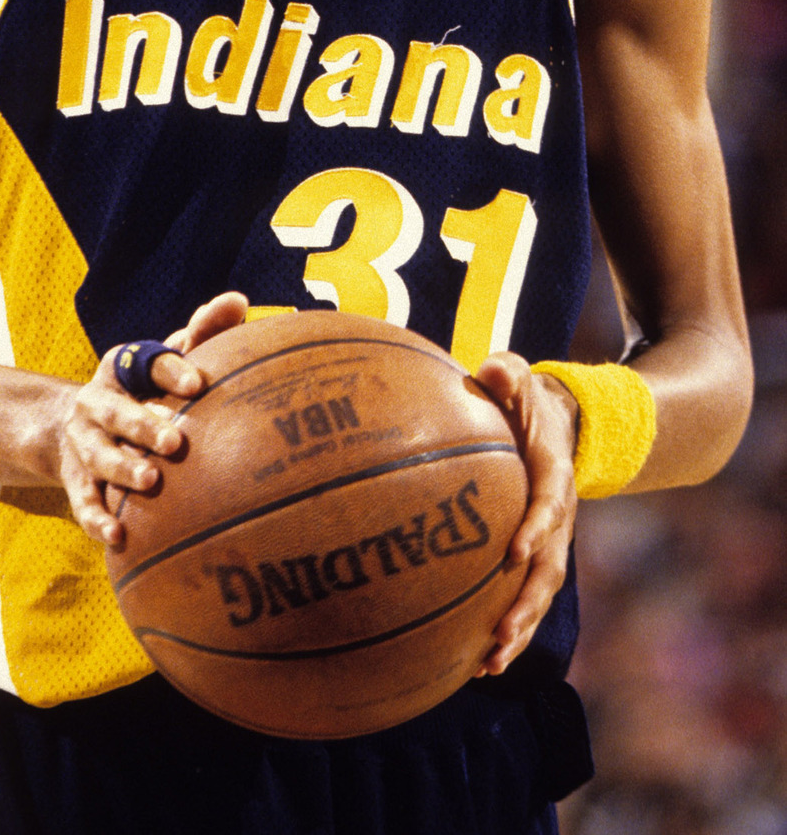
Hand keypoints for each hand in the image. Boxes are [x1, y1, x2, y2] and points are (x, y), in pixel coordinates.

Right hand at [57, 291, 248, 545]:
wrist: (81, 426)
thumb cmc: (144, 390)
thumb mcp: (166, 359)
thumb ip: (203, 331)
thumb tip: (240, 300)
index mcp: (121, 367)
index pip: (144, 360)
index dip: (170, 370)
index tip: (198, 383)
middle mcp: (96, 401)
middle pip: (115, 411)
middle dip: (142, 424)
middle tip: (175, 441)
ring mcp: (82, 442)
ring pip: (98, 456)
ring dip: (122, 468)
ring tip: (149, 481)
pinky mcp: (75, 479)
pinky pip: (83, 501)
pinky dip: (97, 519)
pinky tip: (119, 535)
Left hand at [471, 352, 578, 674]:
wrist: (559, 425)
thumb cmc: (525, 400)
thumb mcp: (519, 377)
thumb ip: (507, 374)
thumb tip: (491, 369)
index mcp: (554, 476)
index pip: (549, 506)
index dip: (536, 529)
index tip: (514, 552)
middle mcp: (558, 518)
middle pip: (548, 569)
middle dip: (527, 604)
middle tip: (500, 632)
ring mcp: (550, 542)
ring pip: (539, 595)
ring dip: (518, 631)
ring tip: (489, 665)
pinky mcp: (535, 557)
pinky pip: (523, 599)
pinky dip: (507, 631)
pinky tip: (476, 664)